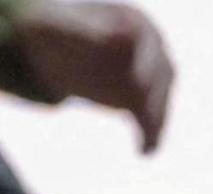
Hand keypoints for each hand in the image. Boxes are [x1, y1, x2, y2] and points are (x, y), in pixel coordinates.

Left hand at [14, 1, 175, 152]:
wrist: (51, 51)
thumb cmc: (55, 30)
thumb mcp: (61, 27)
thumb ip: (85, 30)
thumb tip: (114, 36)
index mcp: (134, 22)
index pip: (149, 42)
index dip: (146, 62)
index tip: (138, 82)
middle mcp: (149, 49)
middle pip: (161, 74)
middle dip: (155, 96)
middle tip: (144, 116)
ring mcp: (148, 76)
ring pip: (159, 99)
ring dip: (155, 120)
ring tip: (147, 143)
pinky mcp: (139, 100)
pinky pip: (149, 118)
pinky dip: (149, 135)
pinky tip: (144, 151)